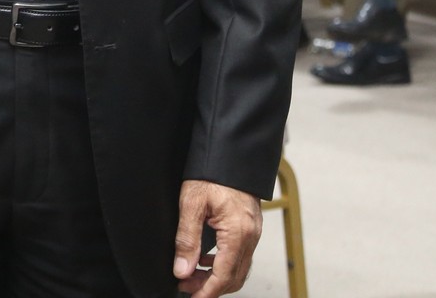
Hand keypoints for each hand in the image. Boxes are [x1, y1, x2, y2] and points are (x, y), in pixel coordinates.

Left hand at [174, 179, 261, 296]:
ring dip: (215, 277)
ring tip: (190, 275)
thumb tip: (182, 270)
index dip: (207, 292)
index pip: (224, 276)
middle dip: (210, 287)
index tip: (191, 297)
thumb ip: (187, 239)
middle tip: (185, 286)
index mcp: (238, 233)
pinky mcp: (250, 227)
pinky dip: (223, 263)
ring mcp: (253, 233)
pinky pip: (239, 255)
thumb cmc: (211, 173)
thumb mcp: (191, 203)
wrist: (230, 153)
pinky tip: (205, 260)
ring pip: (238, 268)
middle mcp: (250, 237)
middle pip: (234, 277)